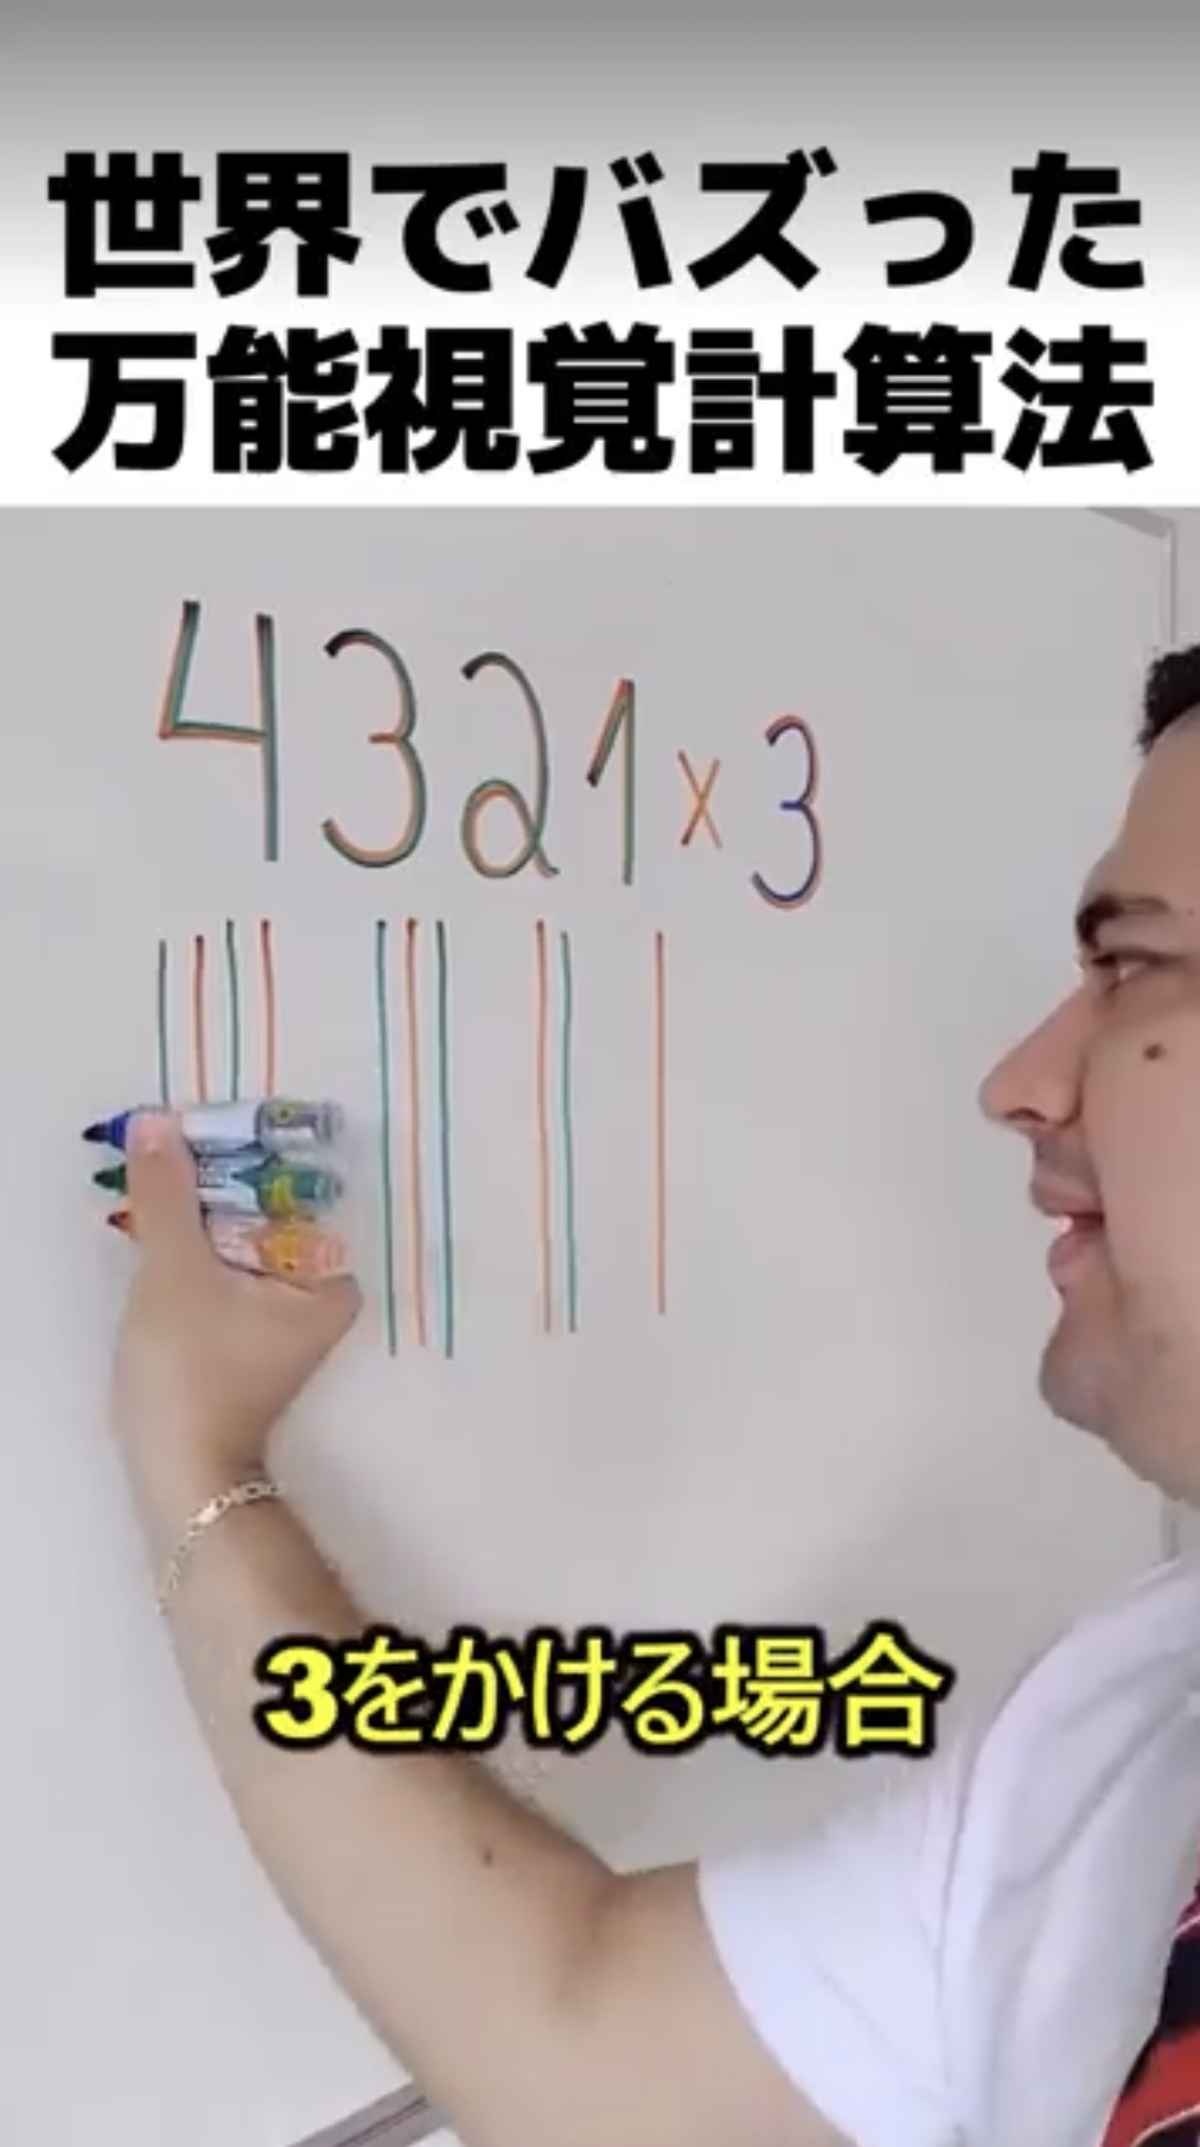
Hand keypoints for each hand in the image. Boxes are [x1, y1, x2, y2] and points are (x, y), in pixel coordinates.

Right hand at [111, 1114, 360, 1490]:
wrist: (181, 1470)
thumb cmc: (192, 1369)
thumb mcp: (174, 1269)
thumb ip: (168, 1196)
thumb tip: (159, 1124)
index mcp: (331, 1279)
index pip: (293, 1194)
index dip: (244, 1163)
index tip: (200, 1143)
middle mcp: (322, 1300)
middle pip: (268, 1219)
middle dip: (220, 1194)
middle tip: (173, 1163)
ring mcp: (289, 1324)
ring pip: (245, 1248)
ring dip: (205, 1226)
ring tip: (165, 1199)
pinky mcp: (254, 1343)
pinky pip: (231, 1278)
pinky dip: (203, 1261)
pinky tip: (170, 1249)